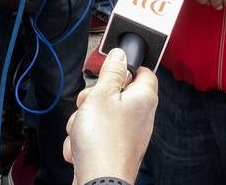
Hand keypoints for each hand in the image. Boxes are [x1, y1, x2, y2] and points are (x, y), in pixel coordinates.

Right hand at [63, 48, 156, 183]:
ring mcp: (127, 134)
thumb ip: (111, 72)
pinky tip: (81, 146)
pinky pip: (95, 135)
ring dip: (84, 121)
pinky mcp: (114, 148)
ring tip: (83, 130)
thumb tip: (120, 54)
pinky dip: (84, 140)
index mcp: (144, 97)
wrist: (99, 182)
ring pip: (100, 115)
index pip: (142, 70)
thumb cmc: (104, 142)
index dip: (123, 68)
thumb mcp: (101, 95)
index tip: (108, 71)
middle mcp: (140, 115)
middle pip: (115, 93)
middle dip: (93, 98)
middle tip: (89, 105)